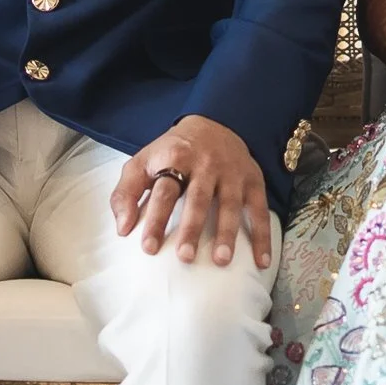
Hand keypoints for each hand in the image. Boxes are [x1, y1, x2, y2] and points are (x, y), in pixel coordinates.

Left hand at [112, 113, 272, 268]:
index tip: (149, 248)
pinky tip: (261, 261)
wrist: (214, 123)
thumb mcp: (143, 162)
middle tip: (184, 257)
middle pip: (197, 198)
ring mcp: (231, 173)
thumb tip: (123, 228)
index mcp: (175, 158)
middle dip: (191, 228)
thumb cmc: (172, 151)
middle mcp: (205, 164)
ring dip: (227, 233)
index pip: (164, 191)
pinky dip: (262, 236)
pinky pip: (259, 210)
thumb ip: (127, 193)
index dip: (156, 219)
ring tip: (221, 260)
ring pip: (230, 204)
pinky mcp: (253, 180)